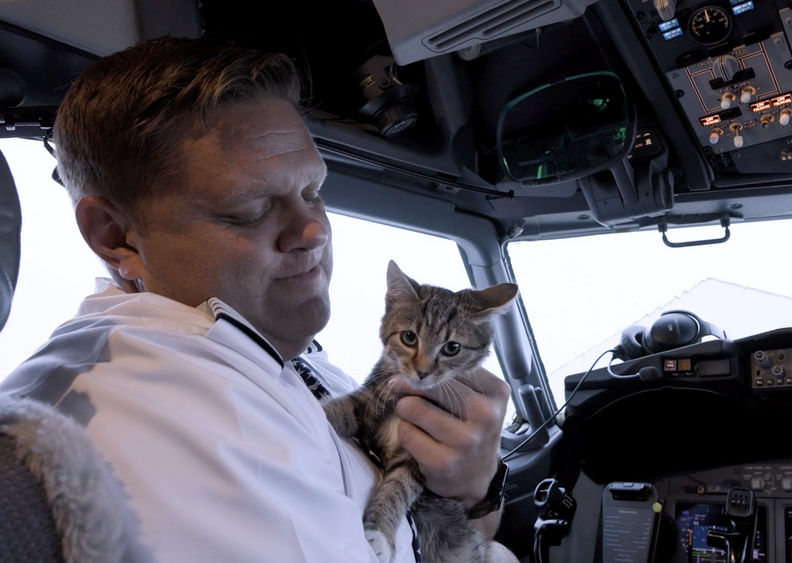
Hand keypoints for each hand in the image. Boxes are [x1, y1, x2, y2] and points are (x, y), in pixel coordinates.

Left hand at [394, 366, 509, 506]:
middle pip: (431, 385)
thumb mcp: (478, 399)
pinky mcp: (444, 462)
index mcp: (496, 393)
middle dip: (409, 386)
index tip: (415, 371)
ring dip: (404, 410)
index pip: (452, 368)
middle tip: (399, 388)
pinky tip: (418, 439)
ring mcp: (465, 441)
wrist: (477, 476)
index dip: (428, 369)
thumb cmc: (471, 429)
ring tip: (414, 418)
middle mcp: (485, 416)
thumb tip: (412, 364)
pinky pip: (406, 433)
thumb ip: (455, 379)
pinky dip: (405, 432)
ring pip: (412, 407)